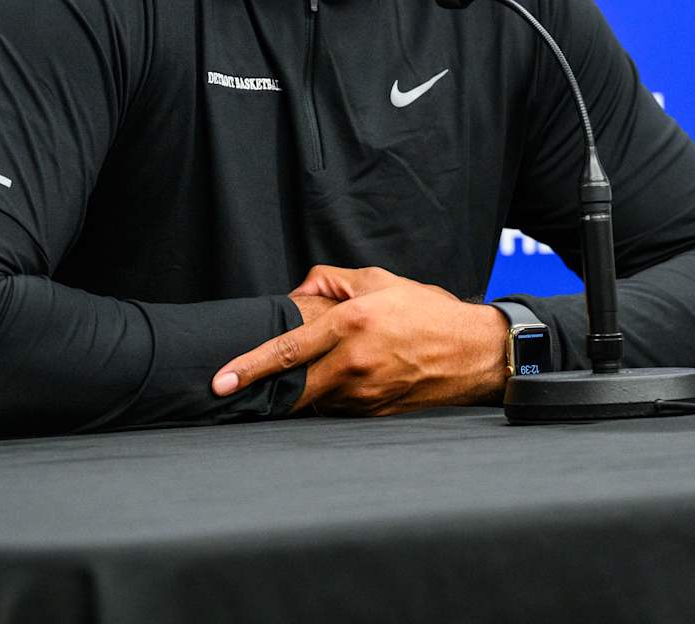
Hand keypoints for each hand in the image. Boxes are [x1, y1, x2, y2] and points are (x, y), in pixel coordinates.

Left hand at [212, 266, 508, 414]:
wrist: (475, 351)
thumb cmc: (427, 311)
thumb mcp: (379, 280)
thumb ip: (331, 280)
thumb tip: (297, 293)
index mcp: (351, 325)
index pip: (287, 351)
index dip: (248, 368)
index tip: (220, 382)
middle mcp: (354, 364)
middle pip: (293, 389)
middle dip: (265, 394)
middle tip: (240, 392)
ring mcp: (366, 394)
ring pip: (316, 400)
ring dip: (304, 392)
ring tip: (307, 377)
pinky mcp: (377, 414)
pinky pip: (340, 409)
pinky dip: (331, 398)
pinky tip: (338, 384)